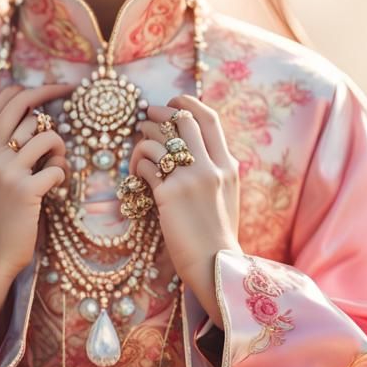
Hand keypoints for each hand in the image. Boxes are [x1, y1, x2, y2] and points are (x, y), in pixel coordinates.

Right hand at [0, 82, 74, 306]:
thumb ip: (0, 148)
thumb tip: (32, 118)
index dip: (24, 91)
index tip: (46, 88)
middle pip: (22, 106)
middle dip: (49, 92)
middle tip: (68, 90)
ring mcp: (6, 172)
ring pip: (47, 136)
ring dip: (59, 149)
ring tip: (55, 165)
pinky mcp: (25, 190)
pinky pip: (57, 167)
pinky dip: (62, 174)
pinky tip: (54, 186)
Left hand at [128, 95, 242, 327]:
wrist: (216, 265)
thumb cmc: (217, 234)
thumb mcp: (226, 195)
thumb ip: (214, 170)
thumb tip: (191, 148)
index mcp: (228, 165)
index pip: (209, 118)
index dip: (188, 103)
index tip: (172, 102)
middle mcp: (212, 166)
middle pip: (181, 120)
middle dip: (159, 114)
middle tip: (146, 118)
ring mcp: (191, 179)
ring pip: (159, 139)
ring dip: (143, 139)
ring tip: (137, 149)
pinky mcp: (169, 194)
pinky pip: (146, 164)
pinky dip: (138, 165)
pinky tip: (137, 176)